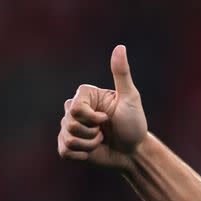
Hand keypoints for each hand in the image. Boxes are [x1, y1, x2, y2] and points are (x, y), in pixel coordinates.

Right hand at [57, 45, 147, 169]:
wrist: (134, 152)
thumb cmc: (135, 124)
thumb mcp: (131, 98)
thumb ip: (122, 74)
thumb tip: (120, 47)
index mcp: (85, 96)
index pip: (74, 108)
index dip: (92, 118)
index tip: (107, 118)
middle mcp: (73, 109)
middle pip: (69, 123)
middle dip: (91, 132)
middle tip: (105, 131)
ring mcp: (69, 127)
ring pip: (68, 138)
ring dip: (90, 144)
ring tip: (101, 140)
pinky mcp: (68, 145)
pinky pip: (64, 151)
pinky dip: (82, 154)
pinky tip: (93, 151)